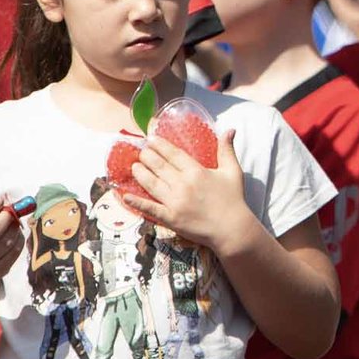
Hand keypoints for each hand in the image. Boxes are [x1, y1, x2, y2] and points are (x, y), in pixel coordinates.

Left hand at [125, 131, 257, 258]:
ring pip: (152, 184)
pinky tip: (125, 196)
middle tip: (140, 151)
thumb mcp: (233, 171)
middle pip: (159, 167)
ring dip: (140, 174)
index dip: (160, 145)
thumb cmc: (233, 199)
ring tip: (134, 166)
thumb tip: (230, 129)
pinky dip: (137, 202)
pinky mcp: (170, 218)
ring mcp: (175, 202)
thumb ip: (227, 150)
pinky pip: (150, 208)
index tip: (151, 139)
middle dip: (147, 157)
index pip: (173, 154)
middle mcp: (183, 184)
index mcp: (196, 171)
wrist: (231, 229)